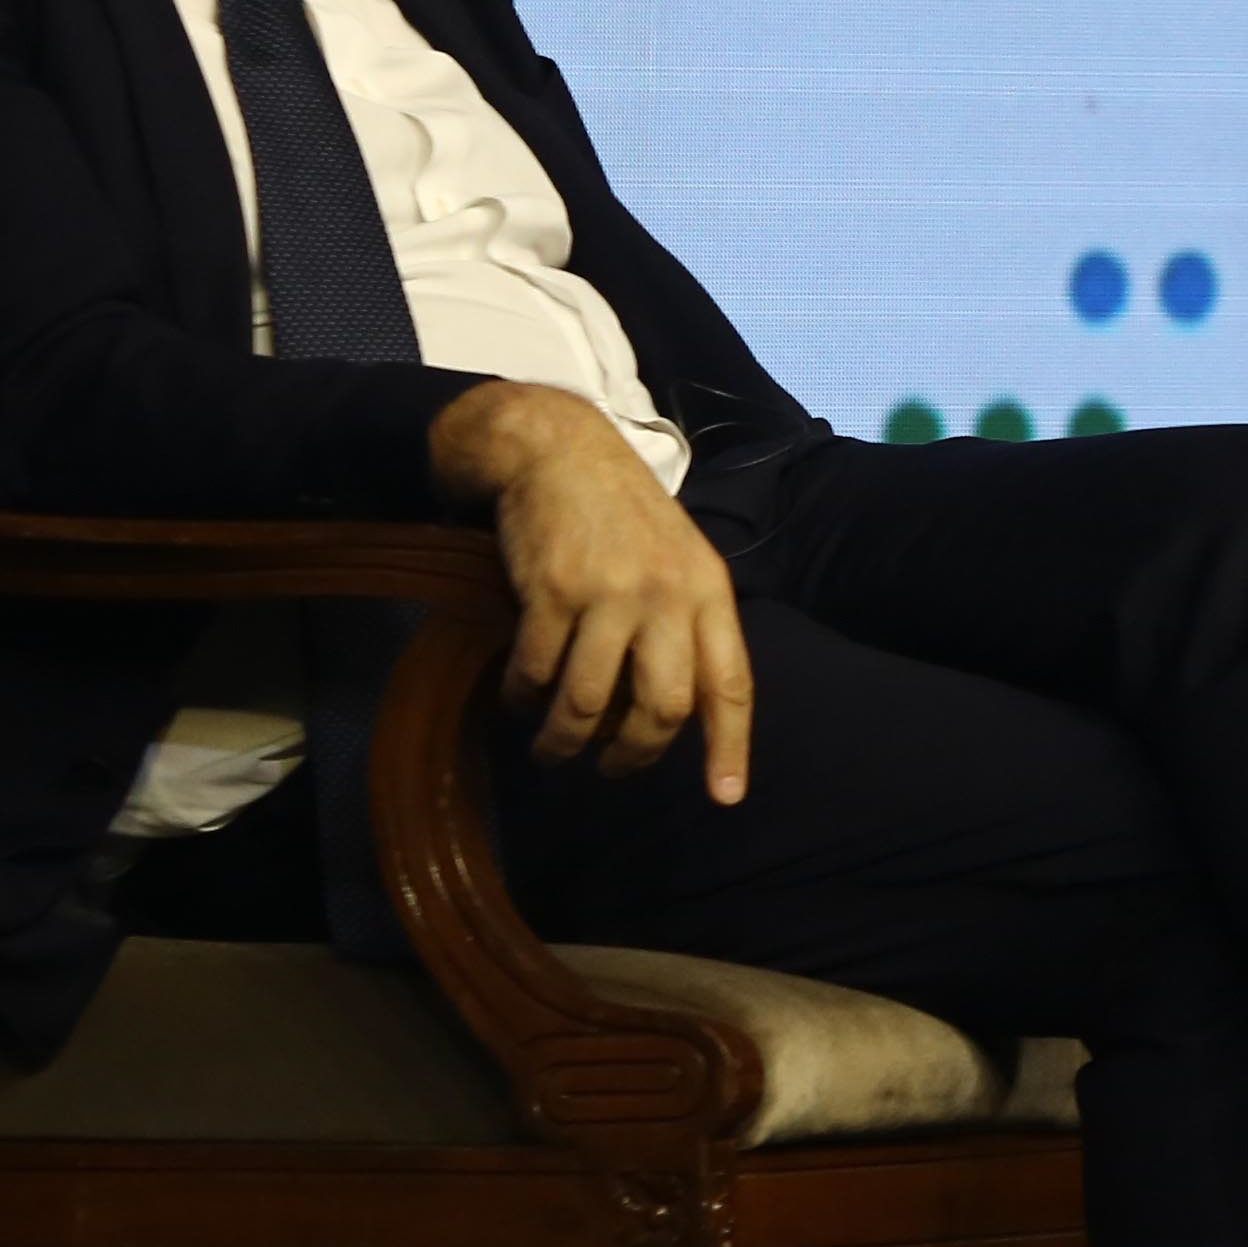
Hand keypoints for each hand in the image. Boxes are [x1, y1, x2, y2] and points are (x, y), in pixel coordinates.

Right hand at [429, 381, 754, 799]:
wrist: (559, 450)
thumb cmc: (623, 515)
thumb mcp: (679, 560)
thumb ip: (688, 625)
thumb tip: (680, 712)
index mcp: (708, 591)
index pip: (730, 683)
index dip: (729, 746)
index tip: (725, 797)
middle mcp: (667, 596)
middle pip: (661, 708)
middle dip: (632, 756)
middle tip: (608, 770)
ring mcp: (608, 593)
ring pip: (588, 703)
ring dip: (564, 741)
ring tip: (551, 751)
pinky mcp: (551, 590)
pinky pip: (537, 671)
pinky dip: (523, 698)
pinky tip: (517, 699)